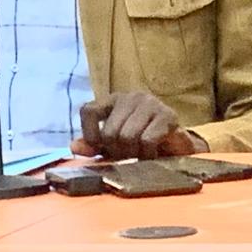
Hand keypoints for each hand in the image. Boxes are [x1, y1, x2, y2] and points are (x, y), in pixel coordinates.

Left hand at [71, 92, 208, 158]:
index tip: (100, 148)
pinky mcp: (168, 115)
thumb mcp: (113, 146)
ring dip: (134, 154)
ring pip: (128, 137)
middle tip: (129, 154)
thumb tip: (74, 147)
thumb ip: (93, 146)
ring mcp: (150, 103)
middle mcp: (130, 97)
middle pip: (110, 132)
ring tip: (141, 153)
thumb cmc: (141, 143)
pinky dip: (148, 154)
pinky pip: (147, 140)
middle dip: (118, 151)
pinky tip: (153, 153)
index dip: (90, 134)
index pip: (88, 110)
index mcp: (113, 100)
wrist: (177, 148)